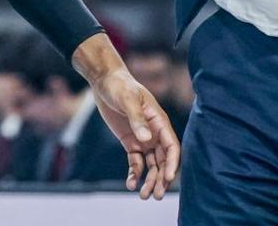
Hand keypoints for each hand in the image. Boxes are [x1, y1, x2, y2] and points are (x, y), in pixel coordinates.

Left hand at [92, 67, 180, 198]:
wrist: (105, 81)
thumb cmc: (120, 86)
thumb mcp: (128, 99)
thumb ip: (137, 119)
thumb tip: (146, 139)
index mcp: (159, 121)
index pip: (172, 146)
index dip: (172, 163)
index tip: (168, 178)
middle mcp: (155, 132)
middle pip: (163, 160)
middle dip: (161, 178)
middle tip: (155, 195)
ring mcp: (143, 138)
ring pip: (151, 165)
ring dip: (150, 180)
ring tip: (144, 196)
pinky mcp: (131, 142)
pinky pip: (136, 162)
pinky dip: (135, 174)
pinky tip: (131, 184)